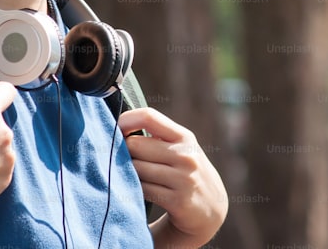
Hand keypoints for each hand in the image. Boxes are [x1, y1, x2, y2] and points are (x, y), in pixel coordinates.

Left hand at [118, 108, 227, 247]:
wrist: (211, 210)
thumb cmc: (186, 174)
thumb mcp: (181, 150)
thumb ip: (156, 138)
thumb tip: (118, 128)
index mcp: (184, 137)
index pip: (148, 116)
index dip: (126, 121)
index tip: (116, 131)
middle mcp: (185, 155)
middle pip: (135, 145)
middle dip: (124, 153)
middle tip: (124, 161)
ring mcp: (183, 178)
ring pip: (136, 168)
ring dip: (128, 174)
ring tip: (132, 178)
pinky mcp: (178, 201)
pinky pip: (142, 189)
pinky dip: (135, 190)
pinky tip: (138, 191)